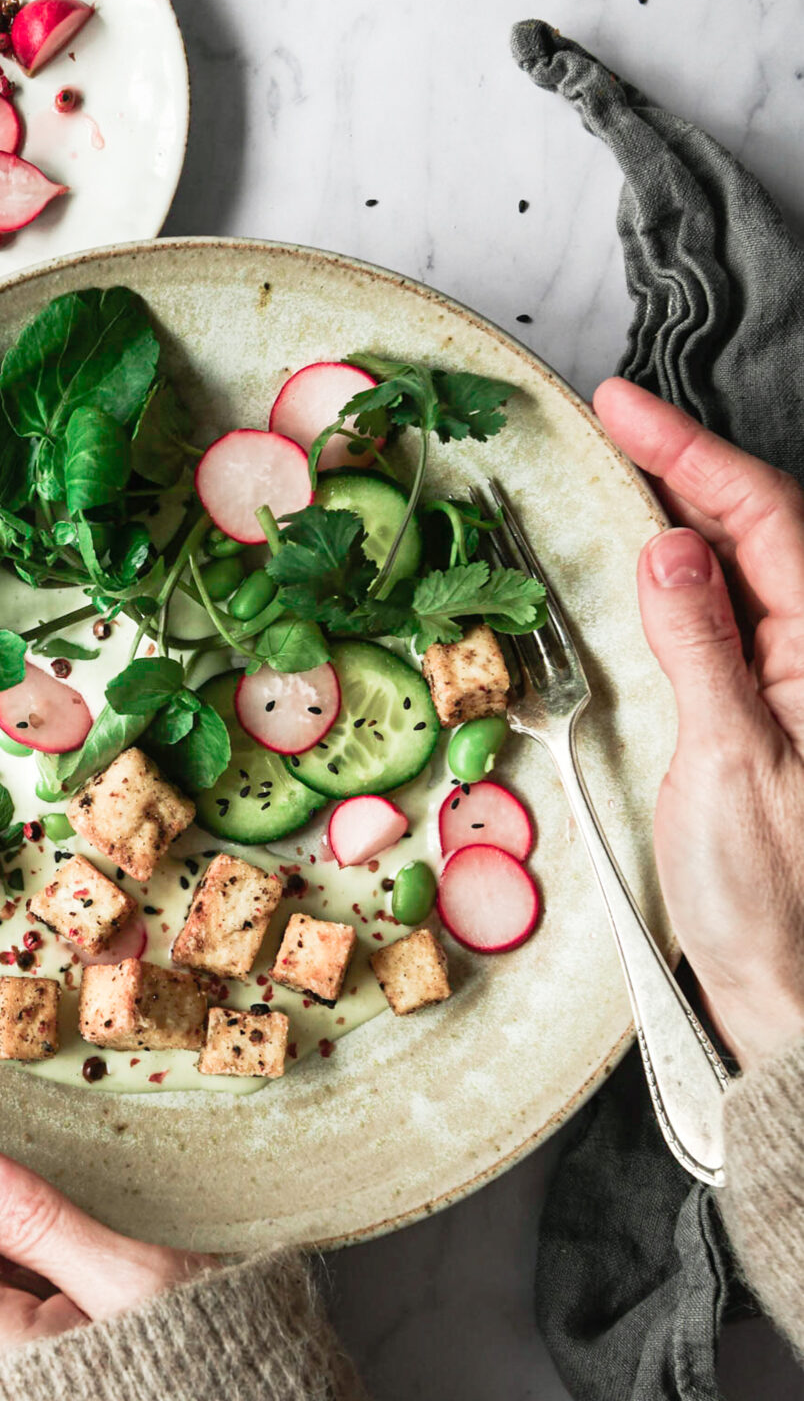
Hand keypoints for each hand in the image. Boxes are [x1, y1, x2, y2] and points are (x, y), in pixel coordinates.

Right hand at [594, 378, 803, 1068]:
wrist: (791, 992)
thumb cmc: (773, 898)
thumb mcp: (730, 762)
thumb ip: (702, 645)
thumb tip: (671, 544)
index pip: (764, 520)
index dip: (690, 454)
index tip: (623, 407)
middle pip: (762, 530)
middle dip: (688, 468)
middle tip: (614, 424)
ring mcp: (796, 686)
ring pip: (743, 572)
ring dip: (682, 517)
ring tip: (623, 476)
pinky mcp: (765, 716)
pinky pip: (724, 624)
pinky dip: (679, 584)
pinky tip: (645, 568)